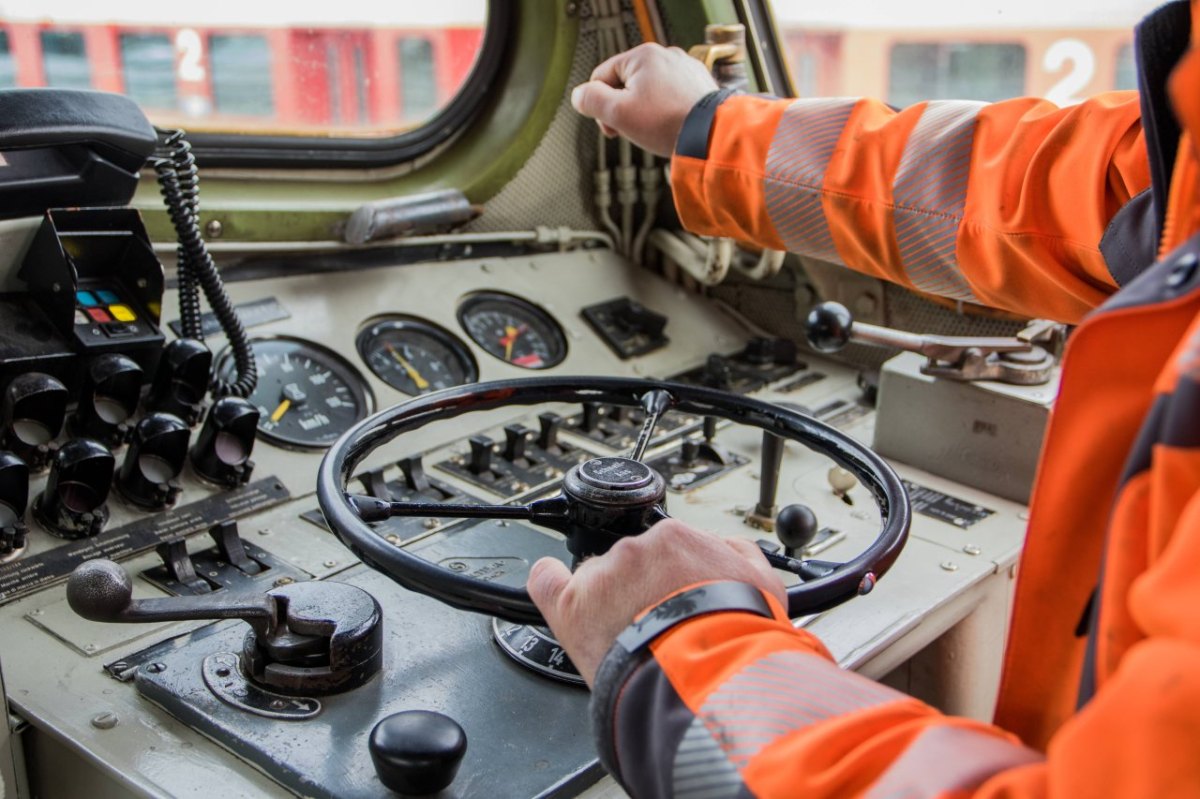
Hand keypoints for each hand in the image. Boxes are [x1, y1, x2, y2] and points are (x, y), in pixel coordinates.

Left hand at [527, 519, 785, 685]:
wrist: (711, 675)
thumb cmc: (737, 636)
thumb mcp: (763, 585)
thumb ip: (740, 555)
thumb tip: (729, 547)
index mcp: (676, 541)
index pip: (664, 550)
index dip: (669, 578)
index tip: (673, 597)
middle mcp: (635, 551)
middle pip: (629, 566)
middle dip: (640, 591)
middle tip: (656, 626)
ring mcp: (602, 578)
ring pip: (597, 582)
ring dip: (610, 605)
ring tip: (632, 639)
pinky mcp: (573, 607)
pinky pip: (547, 582)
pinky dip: (548, 582)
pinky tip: (550, 582)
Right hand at [571, 43, 718, 156]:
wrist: (711, 135)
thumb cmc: (667, 123)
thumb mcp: (617, 113)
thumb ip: (591, 100)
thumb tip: (578, 95)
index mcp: (643, 56)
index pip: (602, 77)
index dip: (600, 106)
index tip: (611, 128)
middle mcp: (666, 56)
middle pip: (626, 84)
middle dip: (624, 110)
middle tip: (632, 131)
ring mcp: (685, 69)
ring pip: (649, 92)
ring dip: (644, 113)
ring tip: (655, 130)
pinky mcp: (699, 85)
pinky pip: (670, 97)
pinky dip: (665, 112)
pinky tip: (670, 127)